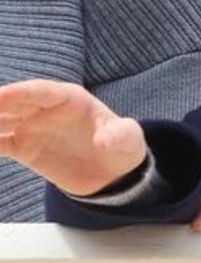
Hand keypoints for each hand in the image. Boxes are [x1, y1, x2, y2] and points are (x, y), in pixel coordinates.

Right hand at [0, 79, 145, 195]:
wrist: (112, 170)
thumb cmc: (122, 146)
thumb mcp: (128, 141)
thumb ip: (119, 136)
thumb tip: (107, 140)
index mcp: (69, 99)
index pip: (40, 92)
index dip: (19, 93)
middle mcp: (45, 109)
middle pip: (12, 103)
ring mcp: (31, 126)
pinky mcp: (23, 146)